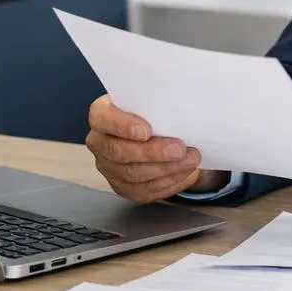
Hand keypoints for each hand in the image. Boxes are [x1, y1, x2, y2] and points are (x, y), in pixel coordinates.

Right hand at [85, 95, 220, 200]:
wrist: (162, 133)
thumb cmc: (156, 112)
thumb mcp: (155, 100)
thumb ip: (160, 102)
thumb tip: (182, 102)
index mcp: (102, 115)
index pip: (102, 118)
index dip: (122, 126)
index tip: (147, 131)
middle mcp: (100, 142)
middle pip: (118, 152)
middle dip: (152, 153)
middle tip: (179, 149)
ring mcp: (108, 167)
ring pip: (132, 174)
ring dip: (166, 169)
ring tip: (190, 160)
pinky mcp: (123, 186)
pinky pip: (144, 190)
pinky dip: (168, 182)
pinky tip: (185, 173)